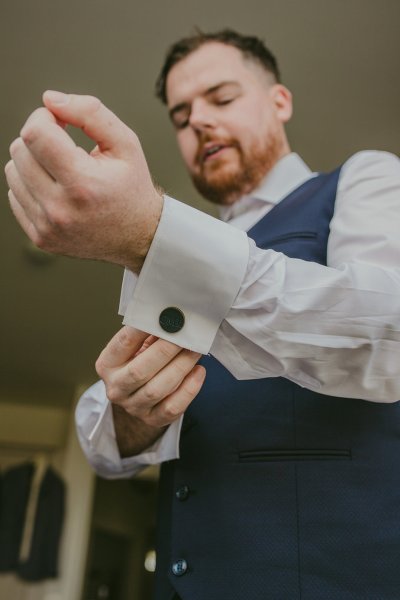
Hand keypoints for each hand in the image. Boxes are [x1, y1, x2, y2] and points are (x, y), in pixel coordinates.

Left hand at [5, 91, 162, 272]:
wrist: (138, 237)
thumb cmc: (132, 187)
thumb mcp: (125, 144)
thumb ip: (90, 112)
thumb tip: (49, 99)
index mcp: (83, 184)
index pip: (35, 134)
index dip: (43, 117)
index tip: (60, 121)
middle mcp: (61, 209)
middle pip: (19, 150)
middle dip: (39, 138)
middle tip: (64, 144)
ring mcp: (47, 227)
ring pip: (12, 171)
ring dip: (33, 161)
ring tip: (62, 168)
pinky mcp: (40, 237)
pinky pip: (15, 195)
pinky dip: (31, 185)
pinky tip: (56, 188)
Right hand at [96, 326, 205, 429]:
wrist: (139, 396)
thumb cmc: (140, 362)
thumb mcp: (137, 346)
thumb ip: (149, 333)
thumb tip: (172, 315)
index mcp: (107, 364)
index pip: (123, 343)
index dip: (143, 329)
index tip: (163, 316)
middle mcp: (116, 388)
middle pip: (140, 371)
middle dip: (166, 351)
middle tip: (186, 336)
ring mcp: (133, 407)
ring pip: (157, 389)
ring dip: (180, 367)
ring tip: (196, 350)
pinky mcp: (152, 419)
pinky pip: (172, 407)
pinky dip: (189, 389)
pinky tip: (199, 371)